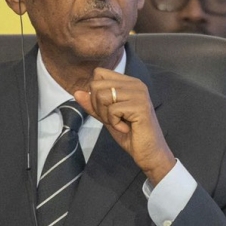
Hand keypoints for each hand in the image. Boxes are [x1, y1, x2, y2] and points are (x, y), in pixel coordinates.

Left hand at [74, 69, 175, 185]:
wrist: (149, 152)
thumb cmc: (130, 134)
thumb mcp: (106, 117)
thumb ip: (93, 104)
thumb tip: (77, 92)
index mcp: (128, 82)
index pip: (99, 73)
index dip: (94, 93)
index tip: (107, 109)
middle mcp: (135, 84)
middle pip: (97, 84)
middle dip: (98, 106)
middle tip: (113, 119)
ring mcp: (139, 93)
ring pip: (102, 96)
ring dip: (106, 116)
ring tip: (120, 123)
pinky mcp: (140, 106)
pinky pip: (112, 110)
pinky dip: (115, 123)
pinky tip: (126, 128)